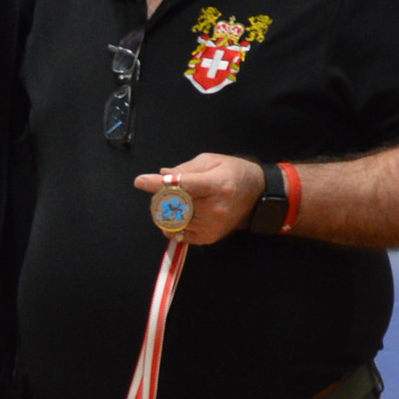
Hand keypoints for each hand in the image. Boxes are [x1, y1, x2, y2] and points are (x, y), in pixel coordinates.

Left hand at [133, 155, 264, 244]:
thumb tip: (162, 175)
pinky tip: (180, 215)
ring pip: (173, 222)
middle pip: (174, 205)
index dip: (159, 185)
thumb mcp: (212, 161)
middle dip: (160, 197)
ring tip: (173, 202)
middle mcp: (214, 209)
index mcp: (216, 185)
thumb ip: (186, 168)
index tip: (140, 181)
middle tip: (160, 191)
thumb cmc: (234, 173)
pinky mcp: (208, 238)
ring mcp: (211, 226)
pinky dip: (173, 225)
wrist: (257, 196)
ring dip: (165, 212)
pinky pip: (179, 234)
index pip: (182, 186)